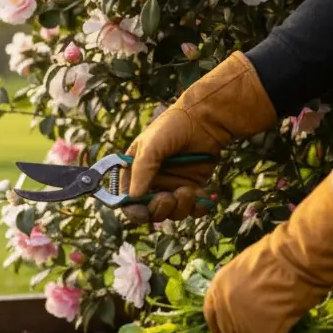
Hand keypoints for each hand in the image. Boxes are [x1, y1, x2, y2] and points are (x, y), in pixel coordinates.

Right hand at [122, 51, 277, 223]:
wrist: (205, 119)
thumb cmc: (172, 127)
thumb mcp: (151, 146)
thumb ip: (141, 171)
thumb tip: (133, 198)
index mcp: (135, 172)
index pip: (128, 201)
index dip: (134, 211)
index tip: (144, 213)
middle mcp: (153, 182)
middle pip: (151, 211)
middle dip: (160, 208)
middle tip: (169, 198)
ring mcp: (173, 186)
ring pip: (173, 213)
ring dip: (181, 206)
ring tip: (189, 190)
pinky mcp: (193, 188)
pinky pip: (194, 209)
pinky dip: (199, 208)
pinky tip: (203, 195)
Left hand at [204, 169, 332, 332]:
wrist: (294, 262)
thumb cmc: (275, 257)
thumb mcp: (242, 270)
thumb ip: (237, 288)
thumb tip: (244, 300)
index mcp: (216, 290)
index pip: (210, 316)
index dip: (221, 326)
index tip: (229, 332)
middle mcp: (223, 310)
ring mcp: (240, 325)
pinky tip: (285, 331)